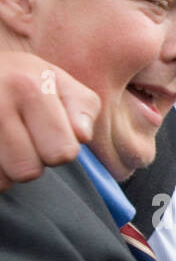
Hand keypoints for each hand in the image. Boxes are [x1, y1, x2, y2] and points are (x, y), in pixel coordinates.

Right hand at [0, 53, 99, 191]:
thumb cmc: (21, 80)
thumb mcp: (58, 82)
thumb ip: (82, 108)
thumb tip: (81, 135)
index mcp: (30, 88)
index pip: (62, 153)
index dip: (59, 150)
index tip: (47, 134)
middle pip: (28, 172)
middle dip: (31, 162)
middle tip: (22, 139)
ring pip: (1, 180)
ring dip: (6, 170)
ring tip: (4, 142)